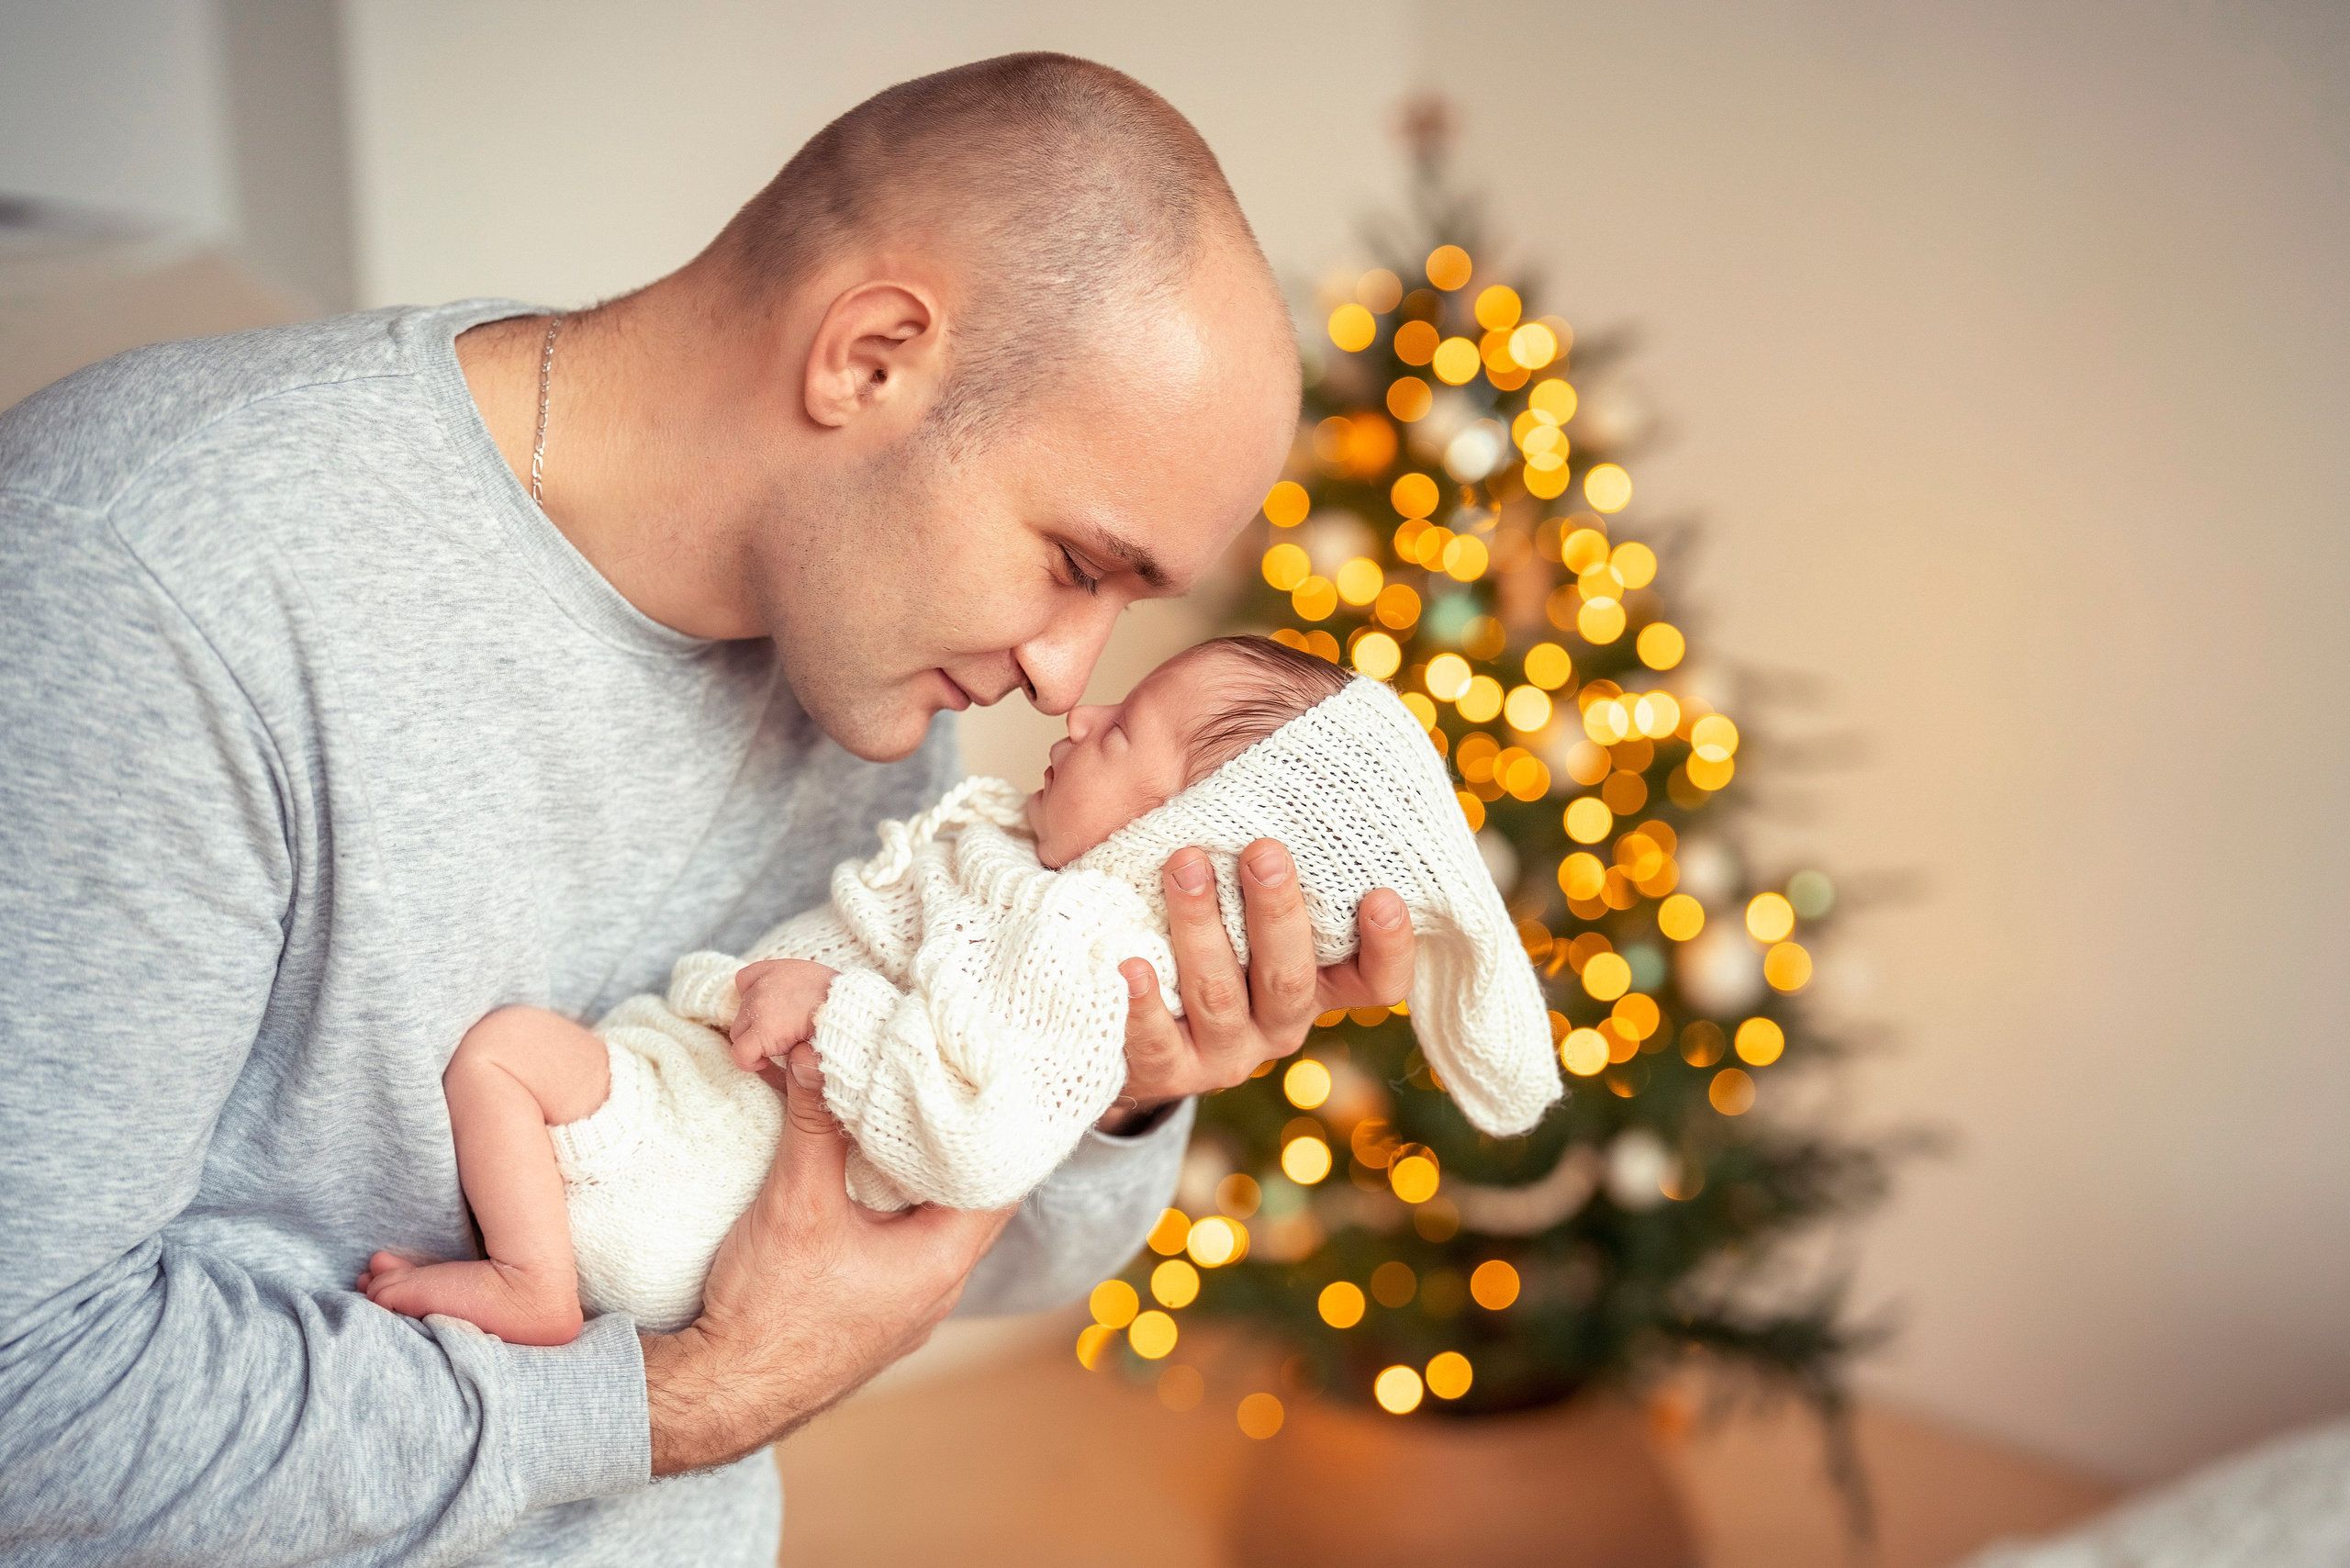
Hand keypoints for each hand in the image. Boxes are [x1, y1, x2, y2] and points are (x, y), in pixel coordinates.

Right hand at [642, 1044, 1013, 1474]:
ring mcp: (906, 1304)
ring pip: (933, 1219)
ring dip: (920, 1171)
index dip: (994, 1124)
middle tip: (941, 1083)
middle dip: (953, 1138)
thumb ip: (815, 1124)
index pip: (1000, 1178)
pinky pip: (903, 1243)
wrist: (720, 1394)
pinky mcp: (873, 1309)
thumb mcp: (795, 1203)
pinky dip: (894, 1202)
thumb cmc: (767, 1315)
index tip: (980, 1078)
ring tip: (906, 1111)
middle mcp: (937, 1287)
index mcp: (941, 1262)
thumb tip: (818, 1051)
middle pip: (969, 1195)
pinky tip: (866, 1170)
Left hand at [727, 958, 836, 1071]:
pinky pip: (741, 1052)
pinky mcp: (762, 1030)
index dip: (754, 1001)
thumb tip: (791, 1015)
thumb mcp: (821, 985)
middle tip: (784, 1036)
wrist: (852, 1009)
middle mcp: (764, 983)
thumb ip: (801, 993)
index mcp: (778, 969)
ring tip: (783, 1047)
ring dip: (757, 1041)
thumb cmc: (846, 1003)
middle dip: (758, 1026)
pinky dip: (750, 1062)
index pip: (745, 979)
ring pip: (739, 1032)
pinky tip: (766, 1064)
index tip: (770, 1017)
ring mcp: (759, 1005)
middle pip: (743, 1011)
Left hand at [1100, 838, 1414, 1133]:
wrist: (1124, 1004)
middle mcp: (1278, 1023)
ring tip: (1183, 867)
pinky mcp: (1165, 1071)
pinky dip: (1143, 1005)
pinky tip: (1128, 963)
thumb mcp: (1241, 882)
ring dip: (1202, 930)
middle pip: (1290, 980)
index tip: (1381, 895)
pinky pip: (1155, 1044)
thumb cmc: (1200, 917)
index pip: (1376, 983)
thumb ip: (1267, 835)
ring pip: (1219, 997)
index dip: (1388, 948)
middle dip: (1276, 913)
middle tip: (1262, 851)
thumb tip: (1293, 737)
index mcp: (1315, 982)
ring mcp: (1224, 1053)